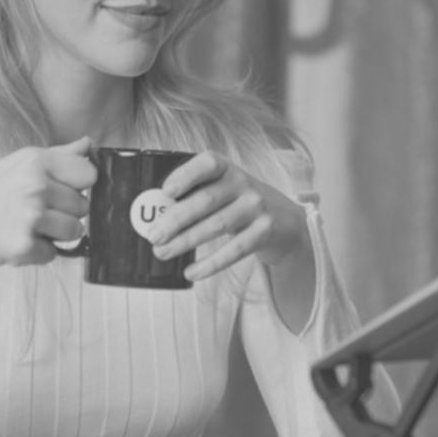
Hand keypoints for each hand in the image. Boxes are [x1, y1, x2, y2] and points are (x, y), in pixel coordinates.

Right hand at [0, 137, 94, 282]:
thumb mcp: (18, 165)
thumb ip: (58, 156)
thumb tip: (88, 144)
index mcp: (36, 161)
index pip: (89, 174)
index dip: (78, 187)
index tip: (59, 191)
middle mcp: (35, 185)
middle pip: (83, 207)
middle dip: (63, 214)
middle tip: (32, 212)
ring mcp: (30, 216)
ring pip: (75, 231)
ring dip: (54, 235)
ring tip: (26, 227)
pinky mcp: (25, 245)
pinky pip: (53, 253)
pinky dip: (37, 253)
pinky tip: (15, 241)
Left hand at [146, 151, 307, 281]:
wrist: (285, 222)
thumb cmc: (238, 205)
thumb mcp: (223, 192)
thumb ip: (195, 198)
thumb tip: (154, 220)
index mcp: (227, 169)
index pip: (208, 163)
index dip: (186, 175)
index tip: (166, 191)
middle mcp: (243, 183)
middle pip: (206, 200)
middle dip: (175, 219)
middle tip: (153, 236)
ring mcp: (257, 206)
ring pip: (217, 226)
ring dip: (185, 242)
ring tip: (162, 253)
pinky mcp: (265, 231)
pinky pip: (234, 250)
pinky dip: (210, 264)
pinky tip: (191, 272)